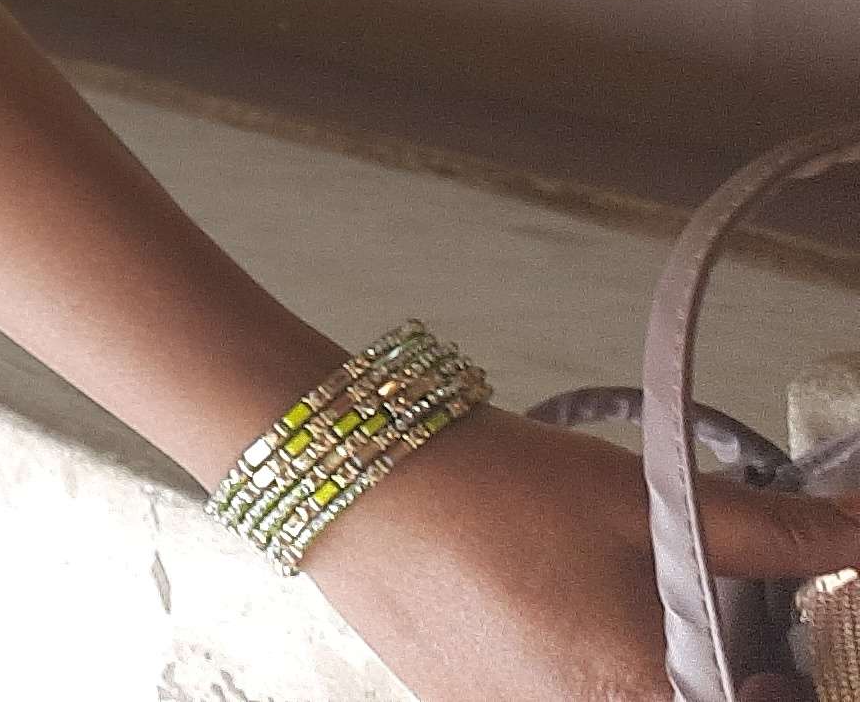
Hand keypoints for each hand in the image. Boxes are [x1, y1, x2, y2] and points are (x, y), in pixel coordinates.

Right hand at [297, 405, 859, 701]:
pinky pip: (558, 700)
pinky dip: (582, 673)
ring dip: (649, 672)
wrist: (349, 477)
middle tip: (709, 620)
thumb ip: (770, 534)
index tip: (775, 647)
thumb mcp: (645, 500)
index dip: (783, 683)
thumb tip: (859, 529)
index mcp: (644, 697)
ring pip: (621, 701)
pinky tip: (560, 613)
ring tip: (624, 606)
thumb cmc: (495, 488)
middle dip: (720, 677)